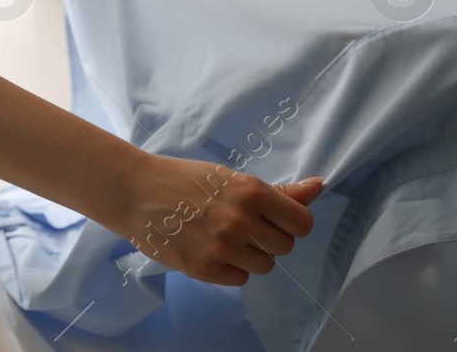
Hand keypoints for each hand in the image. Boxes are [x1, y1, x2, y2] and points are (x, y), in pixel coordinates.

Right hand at [112, 154, 322, 285]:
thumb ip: (278, 191)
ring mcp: (223, 249)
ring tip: (226, 237)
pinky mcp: (205, 270)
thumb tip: (319, 187)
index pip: (302, 224)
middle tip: (244, 224)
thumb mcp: (233, 178)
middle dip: (269, 237)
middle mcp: (241, 221)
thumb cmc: (187, 179)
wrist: (137, 193)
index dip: (292, 222)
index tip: (276, 218)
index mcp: (252, 192)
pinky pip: (239, 278)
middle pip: (284, 247)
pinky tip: (212, 249)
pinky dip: (231, 268)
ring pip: (264, 266)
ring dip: (251, 255)